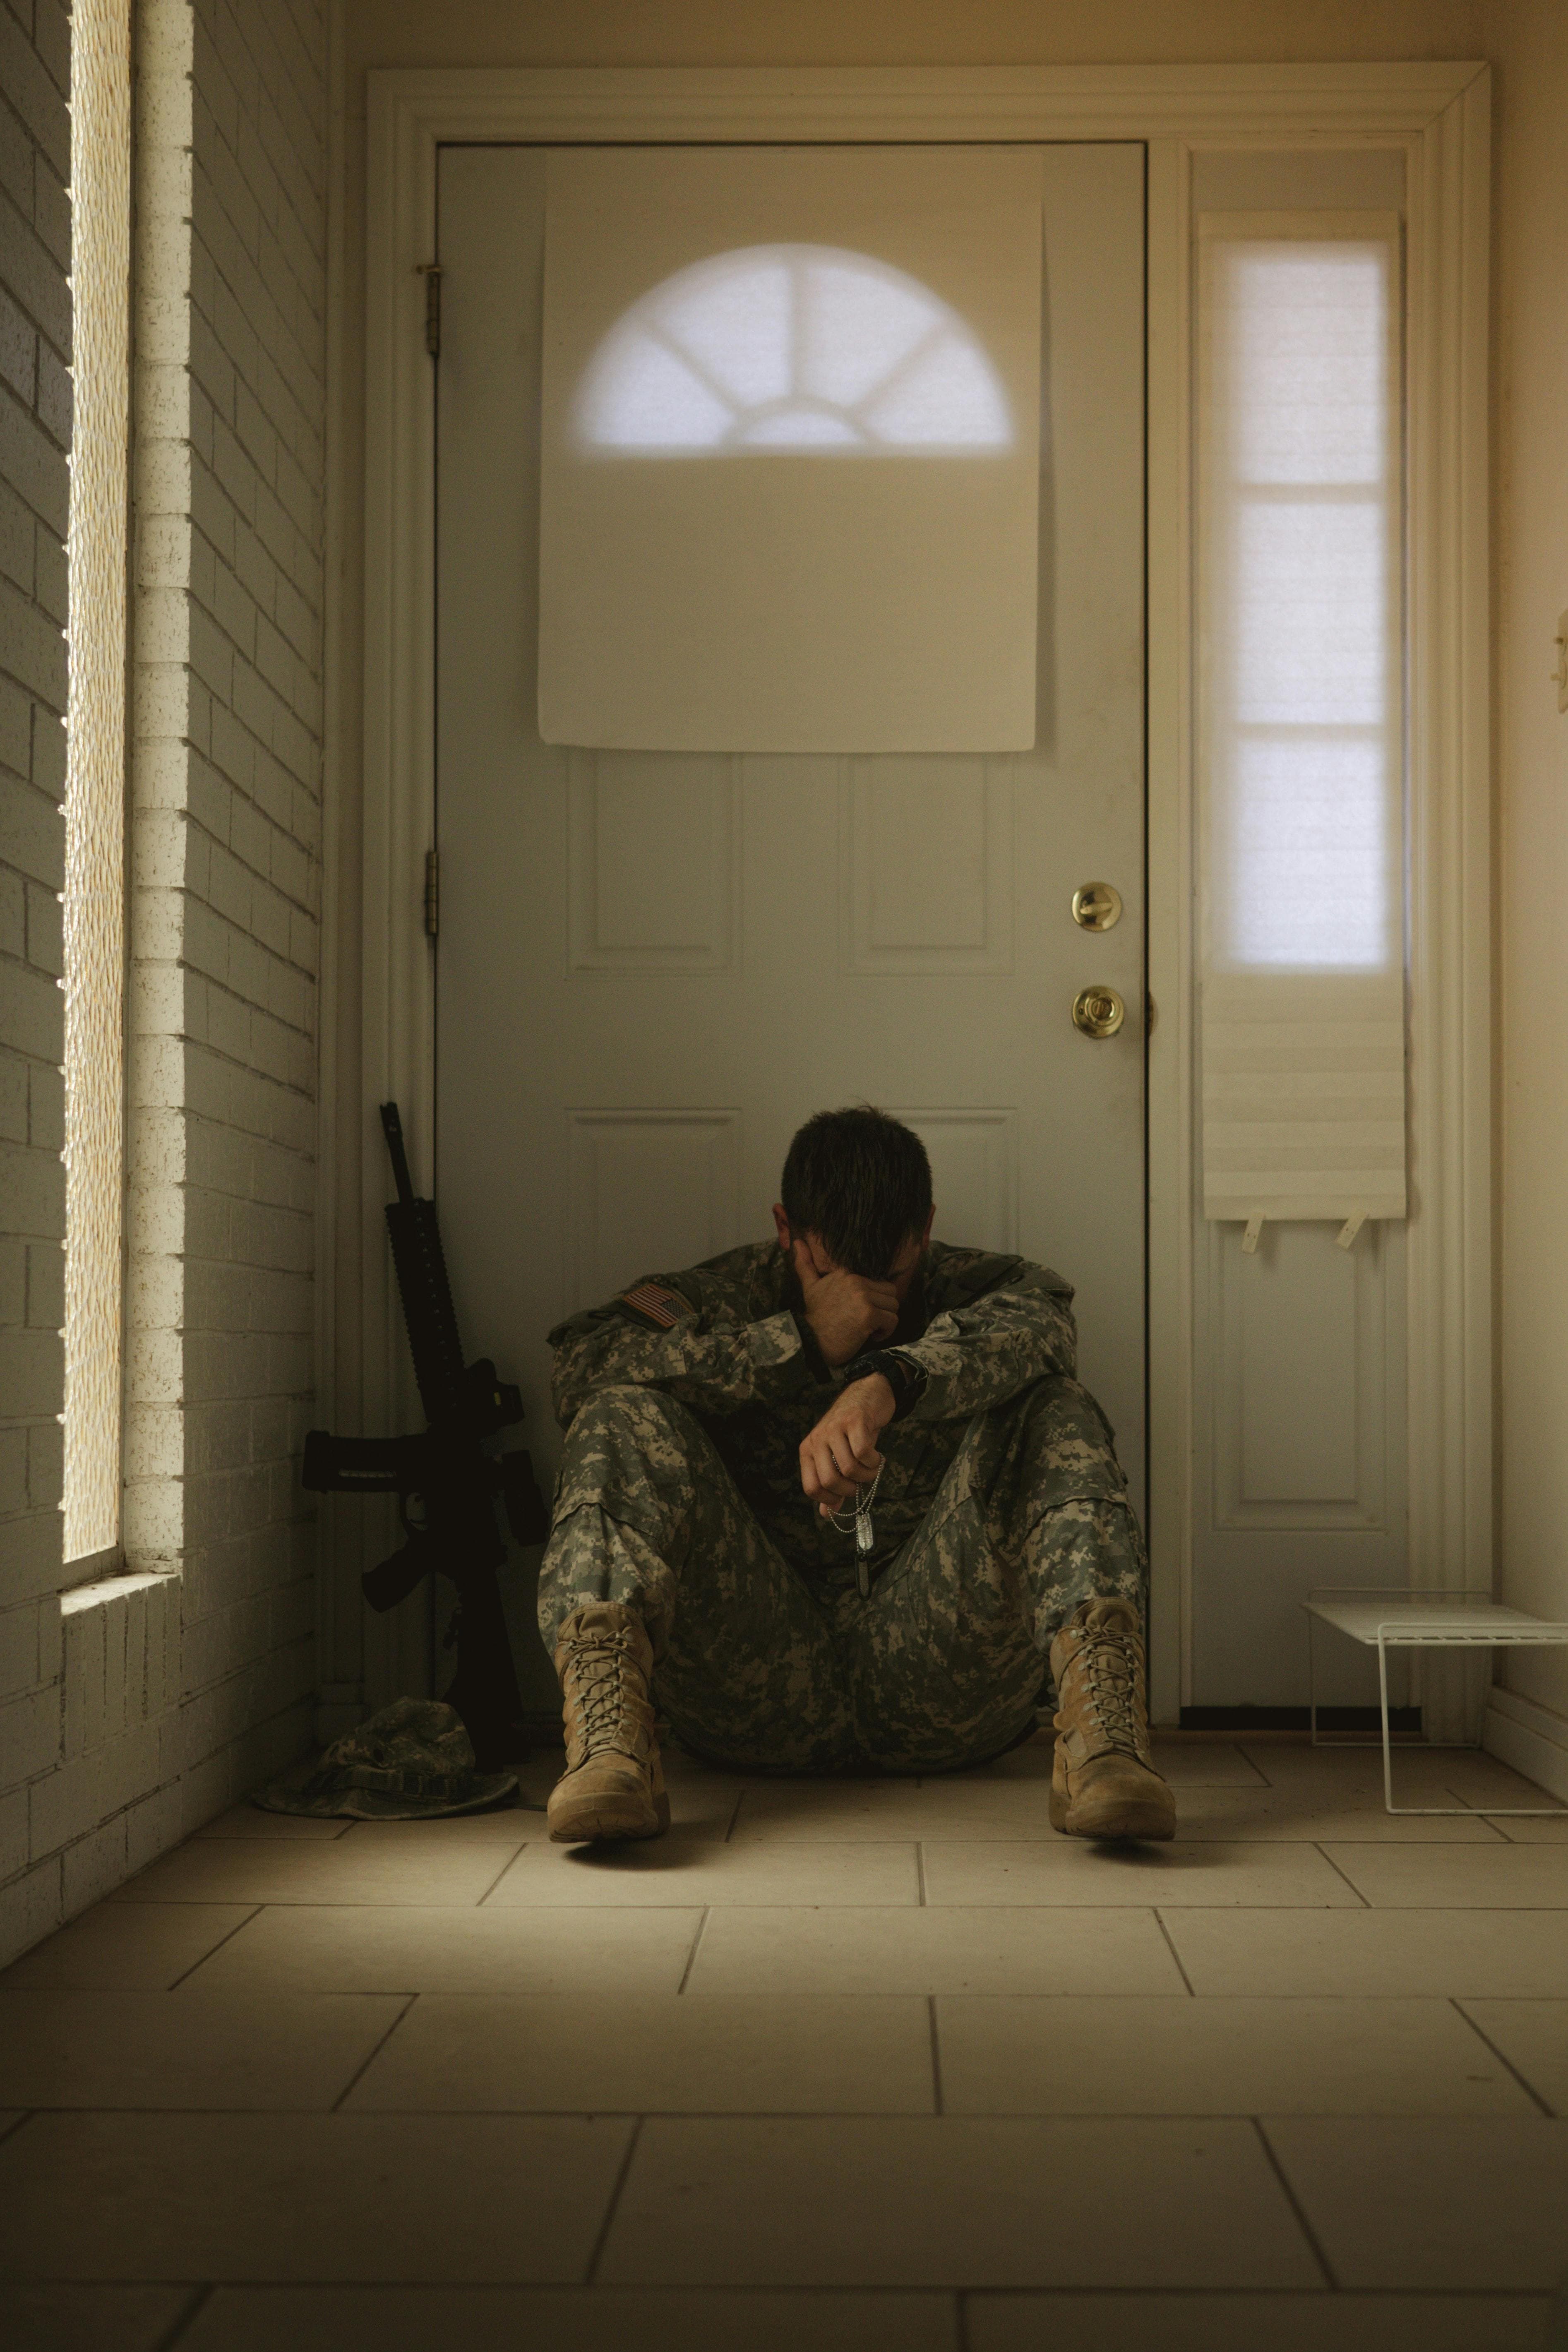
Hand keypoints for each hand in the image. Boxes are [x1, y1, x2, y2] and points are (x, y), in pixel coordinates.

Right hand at [793, 1238, 898, 1366]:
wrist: (811, 1341)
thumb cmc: (815, 1316)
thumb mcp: (809, 1287)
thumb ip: (806, 1264)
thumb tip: (797, 1241)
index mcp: (846, 1273)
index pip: (879, 1280)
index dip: (875, 1297)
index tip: (862, 1310)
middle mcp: (856, 1281)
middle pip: (890, 1292)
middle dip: (883, 1308)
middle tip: (869, 1319)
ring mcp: (864, 1298)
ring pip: (893, 1306)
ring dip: (885, 1320)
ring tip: (869, 1328)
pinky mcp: (869, 1315)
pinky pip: (892, 1320)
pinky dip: (885, 1332)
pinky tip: (871, 1336)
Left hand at [799, 1374, 896, 1514]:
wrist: (867, 1395)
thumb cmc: (852, 1432)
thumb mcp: (838, 1457)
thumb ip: (831, 1485)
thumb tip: (827, 1514)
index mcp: (809, 1451)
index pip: (811, 1487)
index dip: (830, 1499)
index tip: (845, 1495)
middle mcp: (817, 1439)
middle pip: (829, 1480)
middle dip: (850, 1490)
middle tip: (860, 1483)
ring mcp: (835, 1429)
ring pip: (849, 1468)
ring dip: (867, 1475)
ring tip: (871, 1468)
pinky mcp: (854, 1421)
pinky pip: (863, 1452)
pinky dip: (874, 1462)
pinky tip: (876, 1457)